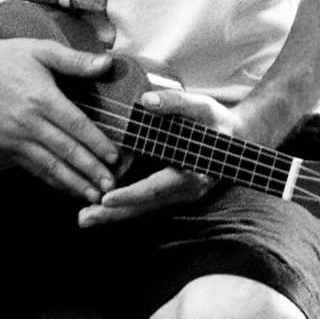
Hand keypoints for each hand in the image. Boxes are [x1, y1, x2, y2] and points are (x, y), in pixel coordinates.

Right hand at [0, 34, 119, 201]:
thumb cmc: (5, 58)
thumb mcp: (41, 50)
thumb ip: (75, 60)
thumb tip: (107, 63)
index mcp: (42, 97)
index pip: (76, 125)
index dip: (97, 143)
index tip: (115, 157)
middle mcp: (29, 121)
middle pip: (65, 150)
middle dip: (90, 170)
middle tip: (110, 186)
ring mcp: (15, 137)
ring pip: (49, 165)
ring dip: (73, 182)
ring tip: (93, 195)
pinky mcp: (6, 147)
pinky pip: (32, 167)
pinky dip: (51, 180)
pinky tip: (66, 188)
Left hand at [76, 87, 231, 226]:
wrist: (236, 138)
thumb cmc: (216, 121)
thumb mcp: (202, 107)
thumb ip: (175, 103)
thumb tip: (147, 100)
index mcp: (191, 174)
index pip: (156, 189)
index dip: (131, 194)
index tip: (106, 198)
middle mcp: (184, 192)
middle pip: (145, 207)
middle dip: (113, 215)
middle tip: (83, 218)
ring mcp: (178, 196)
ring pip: (143, 210)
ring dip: (114, 215)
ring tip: (84, 218)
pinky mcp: (170, 192)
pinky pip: (145, 204)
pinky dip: (124, 207)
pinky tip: (101, 207)